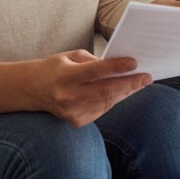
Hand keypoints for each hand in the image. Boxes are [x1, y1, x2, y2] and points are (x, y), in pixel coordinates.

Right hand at [28, 50, 150, 126]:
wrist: (32, 90)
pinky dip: (114, 99)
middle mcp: (68, 97)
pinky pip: (101, 109)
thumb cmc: (56, 68)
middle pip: (105, 91)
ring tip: (140, 83)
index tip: (134, 62)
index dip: (116, 67)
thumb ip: (94, 61)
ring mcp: (72, 112)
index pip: (95, 72)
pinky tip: (124, 91)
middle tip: (147, 77)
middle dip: (129, 84)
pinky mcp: (76, 122)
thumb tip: (120, 66)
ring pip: (106, 102)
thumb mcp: (71, 56)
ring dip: (125, 92)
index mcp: (65, 76)